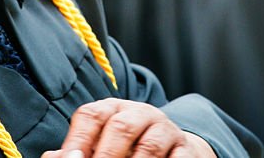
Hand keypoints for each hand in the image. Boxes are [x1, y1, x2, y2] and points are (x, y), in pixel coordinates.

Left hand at [42, 98, 216, 157]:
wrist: (175, 150)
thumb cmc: (127, 148)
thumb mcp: (101, 144)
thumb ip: (77, 150)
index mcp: (112, 110)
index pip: (91, 115)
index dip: (78, 138)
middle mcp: (139, 114)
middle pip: (120, 127)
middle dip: (106, 155)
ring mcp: (164, 130)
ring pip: (149, 146)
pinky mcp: (186, 148)